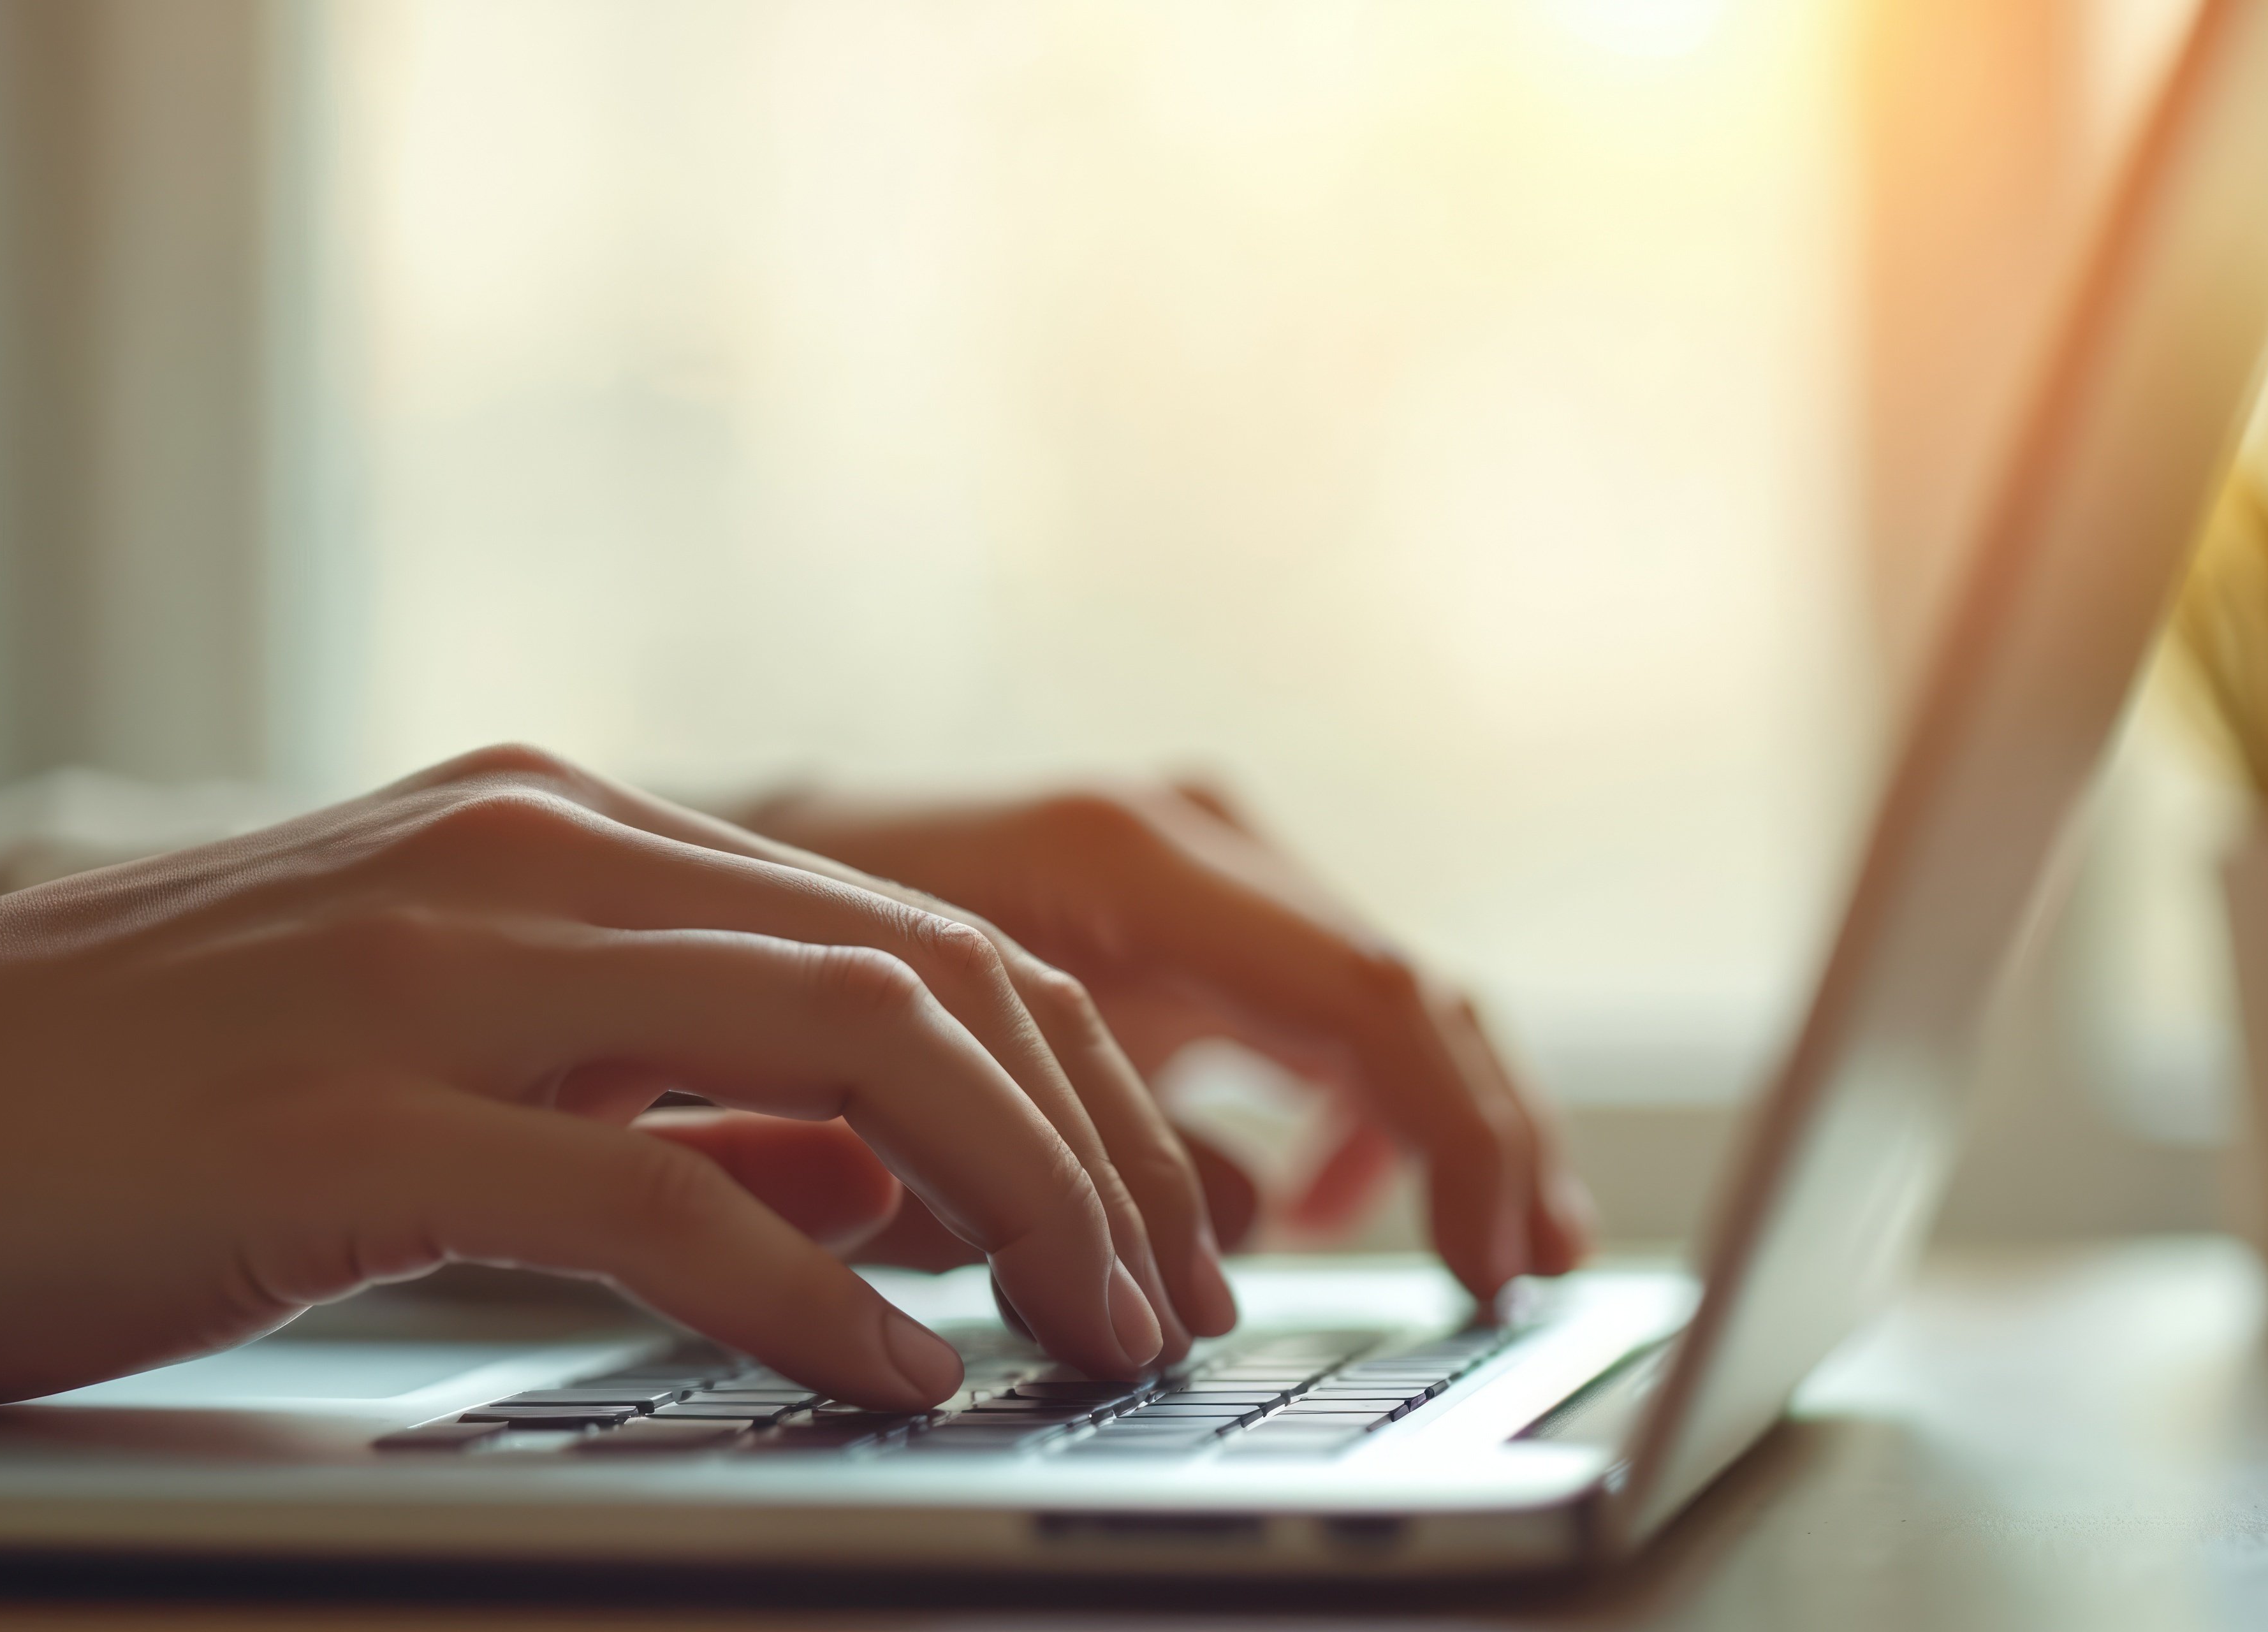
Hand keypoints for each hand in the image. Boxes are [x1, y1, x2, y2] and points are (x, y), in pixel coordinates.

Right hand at [0, 746, 1234, 1412]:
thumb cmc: (112, 1117)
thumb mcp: (430, 1072)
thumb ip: (665, 1102)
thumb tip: (879, 1186)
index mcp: (543, 830)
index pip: (903, 928)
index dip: (1070, 1080)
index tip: (1154, 1227)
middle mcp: (516, 855)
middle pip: (920, 970)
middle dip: (1096, 1143)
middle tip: (1182, 1304)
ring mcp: (432, 970)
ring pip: (836, 1044)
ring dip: (1014, 1201)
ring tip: (1099, 1336)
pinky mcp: (347, 1118)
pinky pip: (654, 1195)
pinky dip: (817, 1292)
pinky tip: (904, 1376)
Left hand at [744, 779, 1593, 1296]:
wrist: (745, 867)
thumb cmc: (815, 959)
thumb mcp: (931, 1061)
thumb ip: (1075, 1150)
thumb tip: (1220, 1252)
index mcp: (1134, 855)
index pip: (1370, 996)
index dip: (1450, 1138)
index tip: (1474, 1263)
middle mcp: (1191, 834)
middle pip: (1408, 993)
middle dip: (1486, 1141)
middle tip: (1521, 1274)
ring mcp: (1201, 858)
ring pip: (1385, 999)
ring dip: (1444, 1130)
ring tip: (1486, 1254)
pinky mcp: (1194, 907)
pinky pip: (1318, 1008)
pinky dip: (1351, 1108)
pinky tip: (1316, 1201)